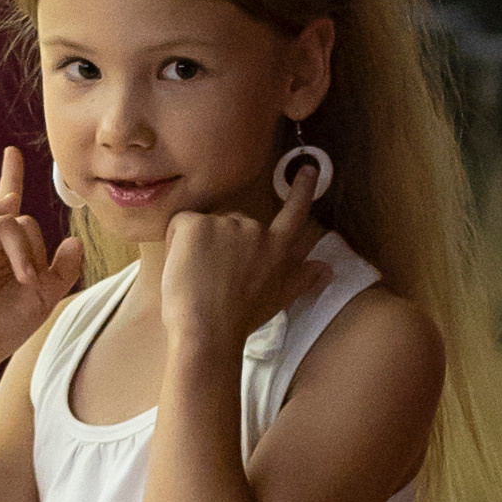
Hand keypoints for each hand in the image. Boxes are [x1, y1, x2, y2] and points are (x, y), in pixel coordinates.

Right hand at [0, 148, 83, 376]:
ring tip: (25, 280)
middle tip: (33, 283)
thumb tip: (76, 239)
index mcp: (7, 254)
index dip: (10, 179)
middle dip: (35, 252)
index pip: (15, 213)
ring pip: (6, 223)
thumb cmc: (6, 327)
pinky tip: (7, 202)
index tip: (11, 152)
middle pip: (22, 222)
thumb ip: (64, 268)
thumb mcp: (46, 297)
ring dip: (22, 250)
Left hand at [158, 167, 331, 354]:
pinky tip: (183, 268)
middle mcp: (255, 230)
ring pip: (203, 225)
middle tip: (211, 278)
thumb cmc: (238, 322)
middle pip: (231, 223)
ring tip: (198, 278)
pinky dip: (174, 243)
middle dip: (218, 243)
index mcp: (275, 249)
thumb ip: (303, 279)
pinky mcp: (196, 223)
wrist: (208, 332)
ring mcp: (225, 223)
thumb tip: (327, 268)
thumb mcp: (278, 299)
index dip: (302, 192)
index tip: (308, 170)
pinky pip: (179, 224)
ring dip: (195, 245)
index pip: (292, 214)